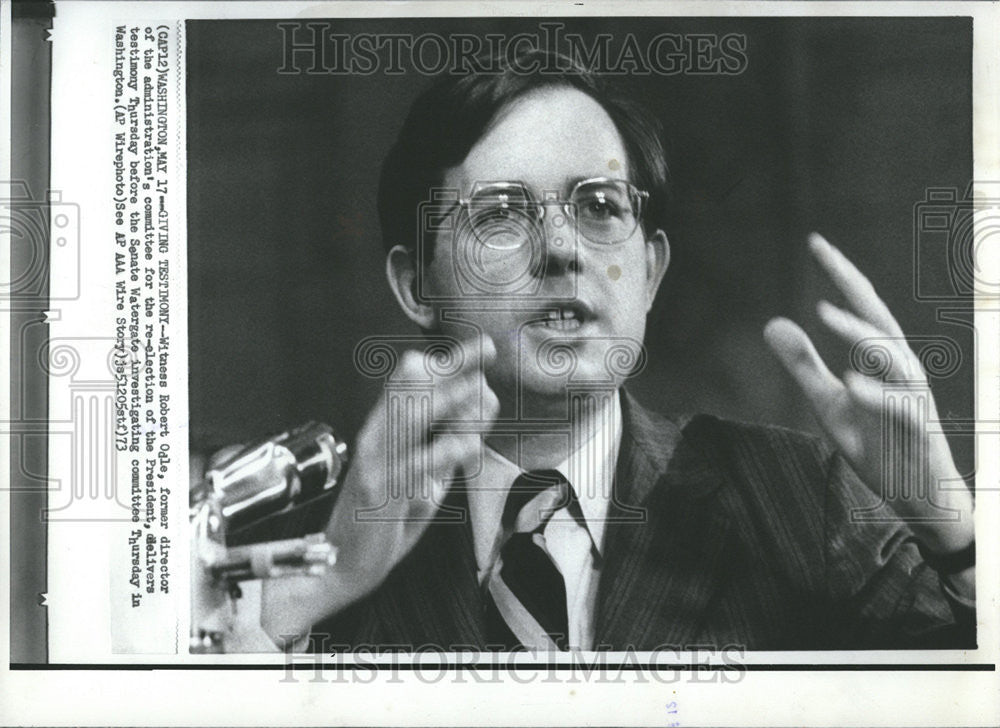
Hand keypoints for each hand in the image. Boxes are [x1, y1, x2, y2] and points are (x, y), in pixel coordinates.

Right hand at [260, 335, 498, 642]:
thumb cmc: (387, 516)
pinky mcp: (378, 493)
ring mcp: (375, 463)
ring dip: (447, 401)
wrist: (340, 563)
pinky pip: (411, 468)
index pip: (415, 383)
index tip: (484, 348)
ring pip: (411, 421)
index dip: (450, 364)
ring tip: (478, 387)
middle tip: (488, 348)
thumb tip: (484, 403)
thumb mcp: (425, 474)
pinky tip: (466, 446)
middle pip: (414, 390)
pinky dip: (441, 455)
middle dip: (453, 369)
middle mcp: (377, 437)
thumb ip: (449, 441)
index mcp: (386, 428)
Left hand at [764, 233, 973, 554]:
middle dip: (851, 283)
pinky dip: (875, 395)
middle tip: (822, 252)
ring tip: (823, 312)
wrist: (917, 493)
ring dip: (859, 334)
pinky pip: (900, 410)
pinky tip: (849, 381)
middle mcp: (901, 369)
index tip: (815, 240)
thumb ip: (803, 364)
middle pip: (879, 318)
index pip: (861, 307)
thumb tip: (771, 323)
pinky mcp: (915, 433)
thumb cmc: (877, 442)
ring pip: (893, 358)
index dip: (840, 273)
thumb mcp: (829, 402)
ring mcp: (912, 399)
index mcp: (881, 358)